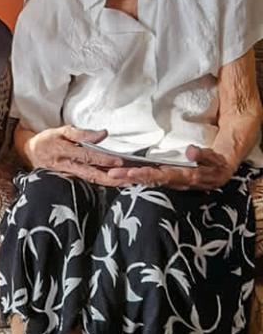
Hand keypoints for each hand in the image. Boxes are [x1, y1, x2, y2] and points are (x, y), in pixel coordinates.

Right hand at [23, 126, 125, 185]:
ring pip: (91, 181)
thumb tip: (103, 134)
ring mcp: (68, 175)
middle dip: (110, 179)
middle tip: (127, 179)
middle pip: (91, 174)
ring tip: (125, 182)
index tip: (118, 161)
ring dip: (109, 183)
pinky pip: (88, 182)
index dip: (102, 159)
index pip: (87, 156)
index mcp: (64, 151)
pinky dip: (102, 183)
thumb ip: (82, 133)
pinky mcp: (70, 180)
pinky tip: (114, 183)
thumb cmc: (48, 139)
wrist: (30, 152)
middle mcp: (67, 166)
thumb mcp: (62, 131)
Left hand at [106, 145, 233, 189]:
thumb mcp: (215, 159)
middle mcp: (175, 182)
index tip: (131, 171)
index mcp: (186, 177)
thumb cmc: (217, 164)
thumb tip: (190, 150)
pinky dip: (136, 177)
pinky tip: (123, 175)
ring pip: (147, 181)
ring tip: (111, 175)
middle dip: (130, 177)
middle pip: (150, 180)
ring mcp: (170, 181)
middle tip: (111, 174)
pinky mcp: (167, 179)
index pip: (163, 176)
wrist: (221, 172)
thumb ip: (204, 155)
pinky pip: (150, 179)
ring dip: (130, 178)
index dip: (147, 174)